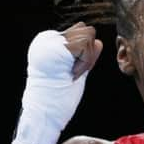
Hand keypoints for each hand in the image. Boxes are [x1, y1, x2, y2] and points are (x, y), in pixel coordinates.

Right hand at [10, 22, 102, 143]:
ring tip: (71, 74)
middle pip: (86, 30)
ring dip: (87, 59)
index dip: (85, 55)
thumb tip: (99, 42)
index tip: (72, 73)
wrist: (45, 112)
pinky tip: (72, 75)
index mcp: (48, 42)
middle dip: (88, 53)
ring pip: (88, 36)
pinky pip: (86, 46)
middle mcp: (47, 38)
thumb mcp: (75, 71)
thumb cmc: (59, 97)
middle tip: (73, 73)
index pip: (80, 32)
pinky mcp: (57, 47)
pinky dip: (86, 62)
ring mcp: (50, 41)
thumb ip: (85, 55)